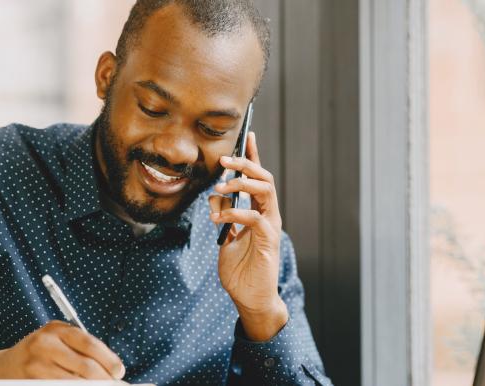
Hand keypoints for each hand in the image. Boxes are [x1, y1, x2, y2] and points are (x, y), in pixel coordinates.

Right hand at [0, 320, 124, 379]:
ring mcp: (36, 367)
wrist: (0, 369)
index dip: (109, 360)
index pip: (90, 344)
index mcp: (55, 330)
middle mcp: (44, 345)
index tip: (119, 372)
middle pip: (86, 367)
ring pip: (76, 383)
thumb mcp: (57, 342)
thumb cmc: (39, 354)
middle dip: (105, 380)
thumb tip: (114, 371)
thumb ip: (82, 351)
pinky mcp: (32, 382)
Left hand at [209, 131, 287, 340]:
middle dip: (245, 163)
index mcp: (259, 211)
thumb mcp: (225, 238)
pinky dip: (237, 212)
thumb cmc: (240, 270)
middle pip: (263, 177)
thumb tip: (213, 198)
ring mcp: (271, 226)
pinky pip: (256, 216)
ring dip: (242, 183)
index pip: (258, 178)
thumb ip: (222, 215)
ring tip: (220, 188)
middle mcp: (269, 215)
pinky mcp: (269, 240)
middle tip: (223, 161)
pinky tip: (221, 218)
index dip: (254, 155)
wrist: (250, 299)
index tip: (248, 134)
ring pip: (265, 190)